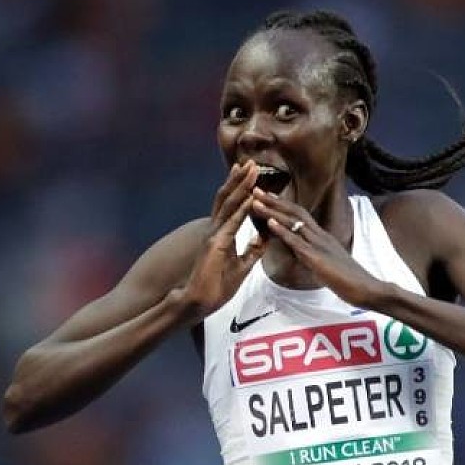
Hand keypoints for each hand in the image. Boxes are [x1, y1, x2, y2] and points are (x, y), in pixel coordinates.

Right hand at [182, 161, 266, 315]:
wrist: (200, 302)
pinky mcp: (215, 245)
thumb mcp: (242, 265)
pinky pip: (231, 224)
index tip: (250, 173)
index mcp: (222, 234)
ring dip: (241, 187)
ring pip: (228, 205)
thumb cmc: (216, 286)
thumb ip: (252, 249)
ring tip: (251, 170)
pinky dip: (242, 210)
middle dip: (240, 180)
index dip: (241, 188)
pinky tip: (251, 198)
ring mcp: (214, 236)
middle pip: (228, 199)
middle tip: (250, 162)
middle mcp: (215, 230)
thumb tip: (264, 236)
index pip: (232, 205)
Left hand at [251, 188, 384, 306]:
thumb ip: (314, 256)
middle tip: (255, 189)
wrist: (366, 289)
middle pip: (295, 212)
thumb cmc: (349, 281)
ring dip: (273, 210)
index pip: (301, 215)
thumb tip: (302, 254)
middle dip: (274, 201)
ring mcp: (319, 245)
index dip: (283, 205)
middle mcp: (320, 236)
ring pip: (293, 222)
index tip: (267, 196)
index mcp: (322, 237)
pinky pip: (297, 241)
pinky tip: (269, 222)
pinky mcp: (317, 258)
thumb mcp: (327, 264)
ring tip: (255, 201)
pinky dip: (282, 230)